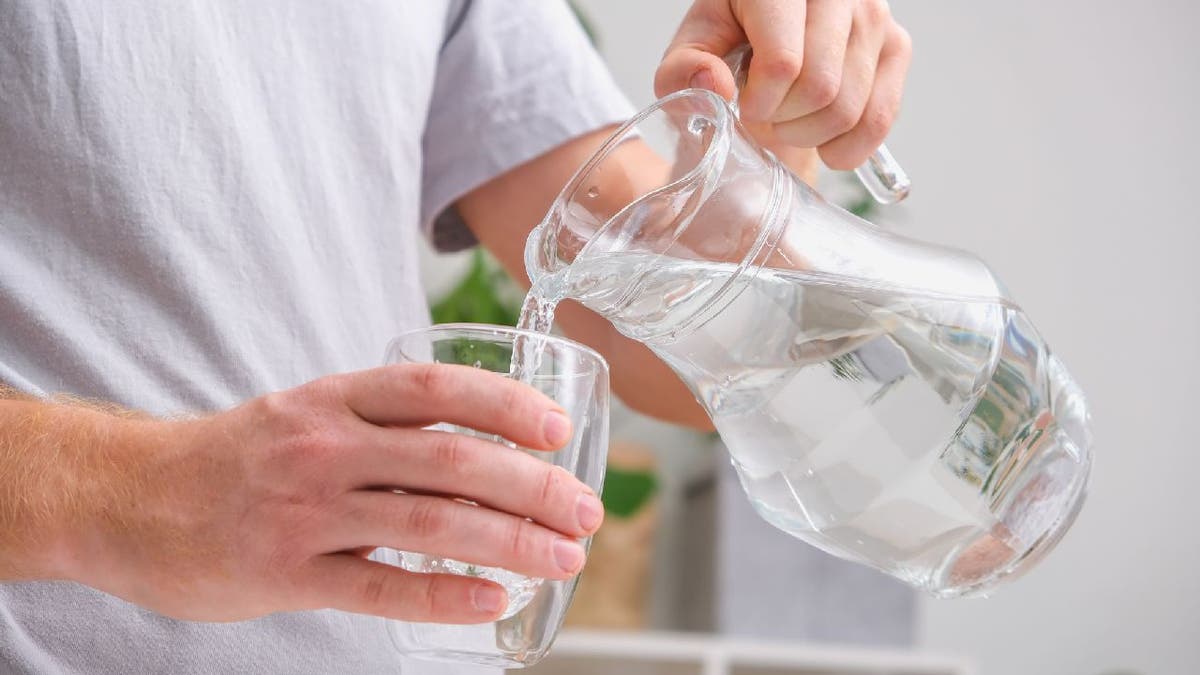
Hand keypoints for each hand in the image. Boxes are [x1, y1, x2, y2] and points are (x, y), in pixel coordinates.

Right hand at [60, 364, 602, 622]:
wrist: (129, 496)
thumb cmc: (239, 455)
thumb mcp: (306, 412)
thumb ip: (383, 422)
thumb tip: (482, 445)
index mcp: (334, 397)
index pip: (435, 390)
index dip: (505, 403)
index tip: (557, 427)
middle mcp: (324, 445)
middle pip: (449, 458)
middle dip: (530, 484)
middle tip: (584, 508)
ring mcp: (304, 509)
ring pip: (426, 521)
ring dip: (508, 540)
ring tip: (564, 556)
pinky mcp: (285, 571)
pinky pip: (378, 586)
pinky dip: (442, 593)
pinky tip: (491, 599)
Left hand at [656, 0, 911, 169]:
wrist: (770, 47)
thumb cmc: (729, 46)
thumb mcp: (692, 53)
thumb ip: (683, 70)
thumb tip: (713, 84)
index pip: (784, 62)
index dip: (761, 103)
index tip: (745, 107)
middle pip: (819, 88)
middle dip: (784, 121)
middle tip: (767, 115)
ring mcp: (873, 15)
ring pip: (848, 108)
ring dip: (809, 134)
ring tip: (788, 120)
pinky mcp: (896, 45)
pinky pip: (879, 119)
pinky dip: (846, 148)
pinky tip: (822, 140)